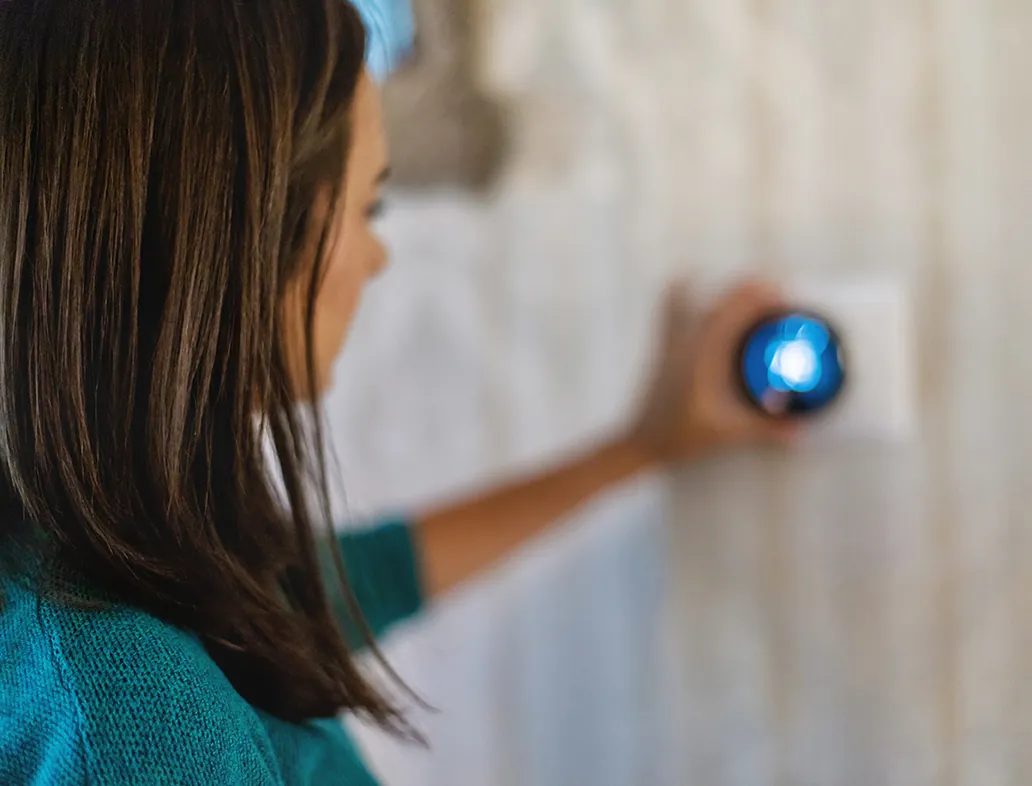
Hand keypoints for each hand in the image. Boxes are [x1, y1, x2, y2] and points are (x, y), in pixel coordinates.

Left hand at [629, 278, 799, 463]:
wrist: (639, 441)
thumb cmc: (679, 436)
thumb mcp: (727, 432)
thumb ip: (765, 429)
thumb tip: (802, 432)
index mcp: (701, 358)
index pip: (732, 315)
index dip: (758, 298)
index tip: (783, 293)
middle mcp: (684, 344)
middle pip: (719, 303)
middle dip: (750, 292)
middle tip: (779, 292)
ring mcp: (670, 344)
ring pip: (694, 301)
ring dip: (723, 293)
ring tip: (750, 289)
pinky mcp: (662, 348)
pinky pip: (667, 311)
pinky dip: (679, 293)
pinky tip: (687, 280)